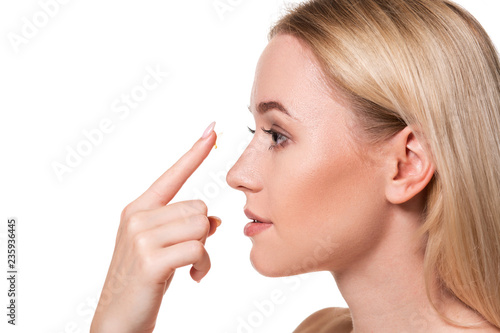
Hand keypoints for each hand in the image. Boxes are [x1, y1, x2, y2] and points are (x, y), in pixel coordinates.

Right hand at [91, 124, 219, 332]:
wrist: (119, 318)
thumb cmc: (144, 280)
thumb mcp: (162, 247)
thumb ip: (183, 227)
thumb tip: (215, 220)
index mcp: (138, 209)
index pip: (173, 175)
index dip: (194, 152)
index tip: (212, 129)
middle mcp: (137, 217)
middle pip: (198, 208)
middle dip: (202, 233)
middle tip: (190, 254)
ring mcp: (141, 237)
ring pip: (200, 226)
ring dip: (204, 251)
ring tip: (191, 266)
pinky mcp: (150, 259)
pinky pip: (198, 249)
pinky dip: (203, 265)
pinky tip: (193, 277)